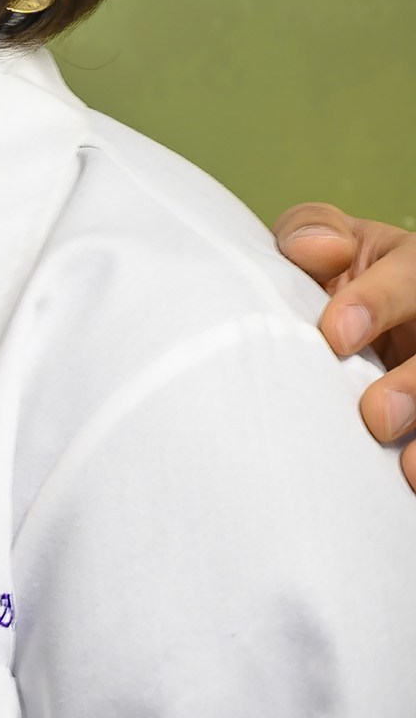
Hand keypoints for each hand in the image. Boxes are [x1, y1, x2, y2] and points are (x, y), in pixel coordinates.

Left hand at [274, 205, 415, 490]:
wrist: (348, 326)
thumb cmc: (331, 280)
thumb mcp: (322, 246)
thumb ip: (311, 234)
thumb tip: (319, 249)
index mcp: (413, 266)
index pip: (408, 275)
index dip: (376, 301)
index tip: (335, 335)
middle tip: (378, 416)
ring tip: (409, 468)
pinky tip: (411, 482)